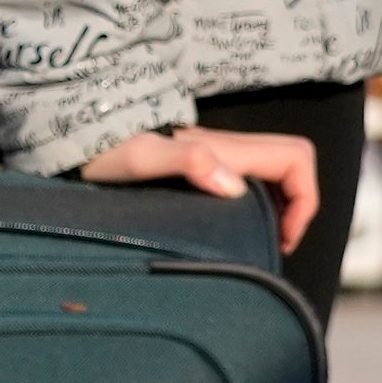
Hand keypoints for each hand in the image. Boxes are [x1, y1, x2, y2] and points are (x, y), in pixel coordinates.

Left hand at [80, 121, 319, 250]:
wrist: (77, 139)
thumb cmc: (105, 150)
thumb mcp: (142, 159)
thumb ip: (190, 162)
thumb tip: (234, 187)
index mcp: (224, 149)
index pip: (295, 158)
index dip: (304, 198)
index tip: (282, 235)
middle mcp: (226, 150)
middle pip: (291, 163)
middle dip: (298, 204)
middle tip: (275, 243)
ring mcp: (214, 158)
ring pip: (271, 174)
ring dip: (279, 206)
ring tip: (260, 242)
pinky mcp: (199, 168)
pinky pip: (247, 183)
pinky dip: (257, 207)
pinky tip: (232, 232)